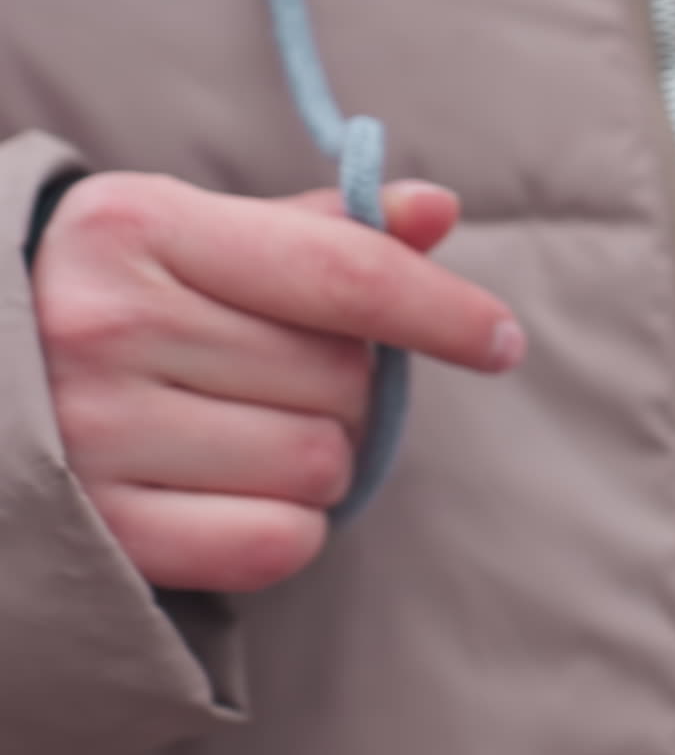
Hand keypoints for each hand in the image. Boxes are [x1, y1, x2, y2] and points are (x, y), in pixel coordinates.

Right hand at [31, 172, 524, 590]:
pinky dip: (287, 525)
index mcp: (139, 227)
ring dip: (317, 456)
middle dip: (347, 385)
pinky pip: (275, 543)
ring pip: (318, 462)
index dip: (438, 308)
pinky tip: (237, 491)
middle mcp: (108, 326)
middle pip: (341, 377)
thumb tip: (438, 212)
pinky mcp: (105, 529)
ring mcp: (96, 434)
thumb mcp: (191, 235)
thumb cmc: (111, 298)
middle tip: (281, 378)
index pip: (337, 272)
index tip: (500, 339)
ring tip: (247, 431)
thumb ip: (318, 230)